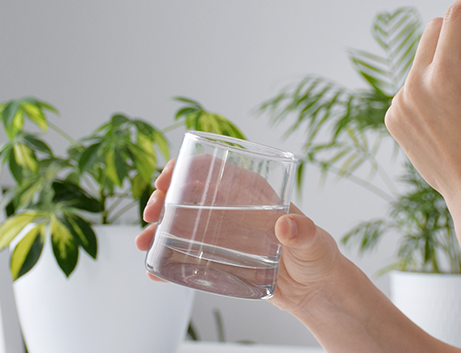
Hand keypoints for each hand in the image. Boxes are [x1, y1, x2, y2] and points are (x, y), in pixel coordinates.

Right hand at [137, 159, 346, 314]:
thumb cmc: (318, 258)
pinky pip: (187, 256)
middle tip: (151, 214)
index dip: (185, 168)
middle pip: (190, 193)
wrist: (316, 292)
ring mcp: (223, 234)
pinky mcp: (219, 259)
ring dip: (158, 229)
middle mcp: (233, 209)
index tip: (166, 181)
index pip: (214, 168)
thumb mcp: (313, 243)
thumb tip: (287, 225)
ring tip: (142, 244)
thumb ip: (304, 233)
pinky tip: (154, 271)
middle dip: (164, 199)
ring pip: (183, 224)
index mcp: (252, 192)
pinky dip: (168, 262)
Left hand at [384, 0, 460, 207]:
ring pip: (424, 57)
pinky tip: (452, 116)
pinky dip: (432, 86)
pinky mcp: (394, 118)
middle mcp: (414, 85)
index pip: (457, 15)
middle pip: (436, 30)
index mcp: (446, 76)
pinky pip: (414, 83)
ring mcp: (400, 103)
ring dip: (447, 62)